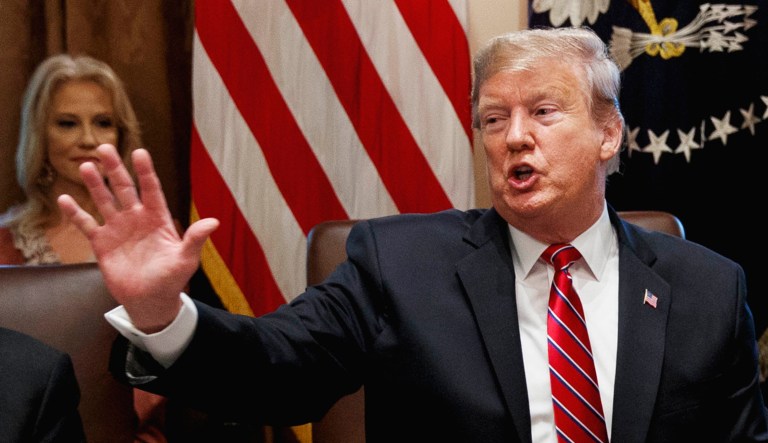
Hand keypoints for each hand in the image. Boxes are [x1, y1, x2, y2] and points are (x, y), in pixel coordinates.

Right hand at [57, 144, 218, 332]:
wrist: (151, 300)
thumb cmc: (172, 279)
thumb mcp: (186, 259)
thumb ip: (195, 239)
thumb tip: (214, 222)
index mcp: (157, 218)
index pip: (151, 189)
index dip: (145, 172)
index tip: (140, 152)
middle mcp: (136, 218)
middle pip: (124, 188)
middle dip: (115, 169)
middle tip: (104, 148)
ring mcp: (118, 228)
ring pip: (104, 201)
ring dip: (95, 184)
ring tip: (86, 166)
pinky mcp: (102, 243)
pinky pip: (86, 224)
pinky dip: (75, 213)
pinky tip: (64, 199)